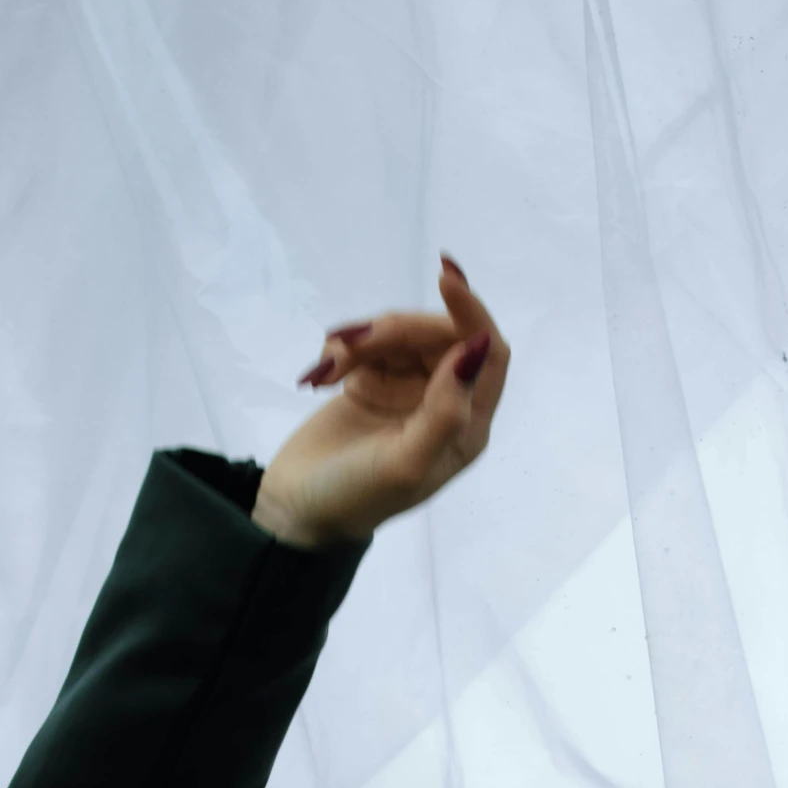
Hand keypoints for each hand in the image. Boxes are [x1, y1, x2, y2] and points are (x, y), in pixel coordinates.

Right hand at [253, 259, 509, 547]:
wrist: (297, 509)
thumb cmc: (356, 495)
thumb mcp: (405, 462)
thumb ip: (445, 410)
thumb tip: (476, 348)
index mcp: (467, 425)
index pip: (489, 353)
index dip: (472, 312)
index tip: (444, 279)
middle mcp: (444, 402)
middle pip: (439, 334)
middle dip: (398, 329)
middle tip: (352, 345)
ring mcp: (407, 390)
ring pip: (400, 334)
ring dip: (363, 339)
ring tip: (329, 366)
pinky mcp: (371, 381)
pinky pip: (367, 343)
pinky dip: (343, 347)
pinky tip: (322, 373)